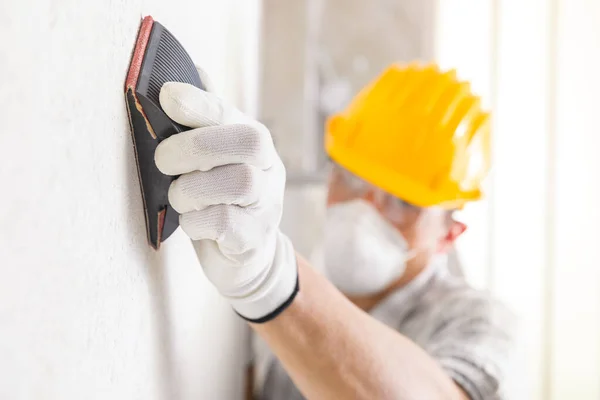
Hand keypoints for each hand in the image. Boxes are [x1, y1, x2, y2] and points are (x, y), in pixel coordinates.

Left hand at [154, 81, 297, 321]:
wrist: (246, 256)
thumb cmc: (222, 200)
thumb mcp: (217, 159)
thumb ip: (208, 118)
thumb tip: (193, 70)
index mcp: (256, 144)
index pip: (234, 115)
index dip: (201, 103)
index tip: (167, 96)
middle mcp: (269, 170)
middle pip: (247, 142)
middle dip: (195, 146)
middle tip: (164, 160)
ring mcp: (267, 205)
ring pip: (239, 182)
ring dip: (193, 188)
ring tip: (180, 196)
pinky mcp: (254, 238)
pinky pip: (225, 223)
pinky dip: (196, 221)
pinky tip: (193, 222)